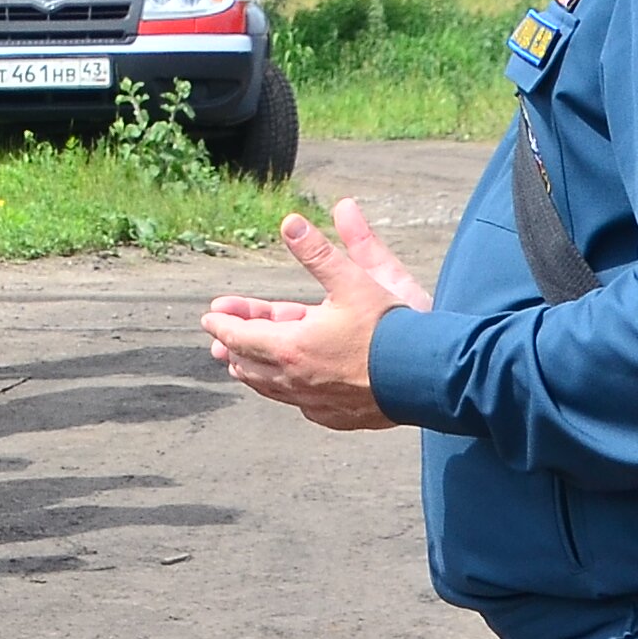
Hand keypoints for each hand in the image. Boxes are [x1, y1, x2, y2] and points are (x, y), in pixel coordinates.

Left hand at [201, 203, 427, 430]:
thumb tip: (290, 221)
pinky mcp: (334, 417)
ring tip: (241, 366)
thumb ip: (319, 252)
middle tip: (219, 342)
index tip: (210, 316)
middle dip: (233, 348)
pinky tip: (288, 388)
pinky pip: (299, 404)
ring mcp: (313, 402)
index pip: (241, 335)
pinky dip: (286, 390)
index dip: (224, 323)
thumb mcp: (353, 280)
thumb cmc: (391, 327)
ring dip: (253, 372)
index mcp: (291, 345)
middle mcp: (294, 379)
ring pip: (270, 388)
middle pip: (250, 364)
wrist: (427, 376)